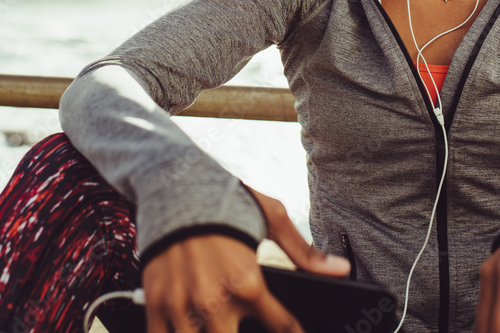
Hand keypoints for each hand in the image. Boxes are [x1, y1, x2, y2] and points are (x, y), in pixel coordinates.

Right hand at [141, 187, 349, 331]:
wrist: (174, 182)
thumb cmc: (227, 200)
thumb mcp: (271, 218)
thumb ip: (304, 253)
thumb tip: (341, 269)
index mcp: (248, 283)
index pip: (283, 328)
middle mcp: (216, 300)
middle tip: (246, 328)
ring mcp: (183, 305)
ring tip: (216, 328)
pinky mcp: (157, 303)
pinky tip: (188, 331)